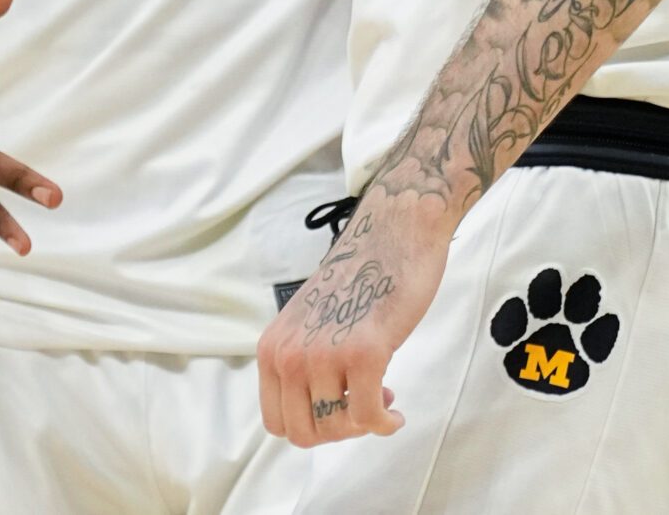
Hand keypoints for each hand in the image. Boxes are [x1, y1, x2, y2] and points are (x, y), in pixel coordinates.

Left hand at [256, 194, 443, 447]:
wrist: (390, 235)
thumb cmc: (358, 280)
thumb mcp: (308, 325)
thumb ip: (302, 364)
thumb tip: (321, 414)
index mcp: (272, 347)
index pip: (276, 421)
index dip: (311, 425)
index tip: (338, 407)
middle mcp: (289, 353)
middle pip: (303, 433)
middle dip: (337, 430)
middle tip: (363, 406)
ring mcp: (324, 354)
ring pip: (336, 428)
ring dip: (364, 423)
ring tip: (382, 395)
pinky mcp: (363, 353)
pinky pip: (368, 417)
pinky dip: (385, 423)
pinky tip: (395, 412)